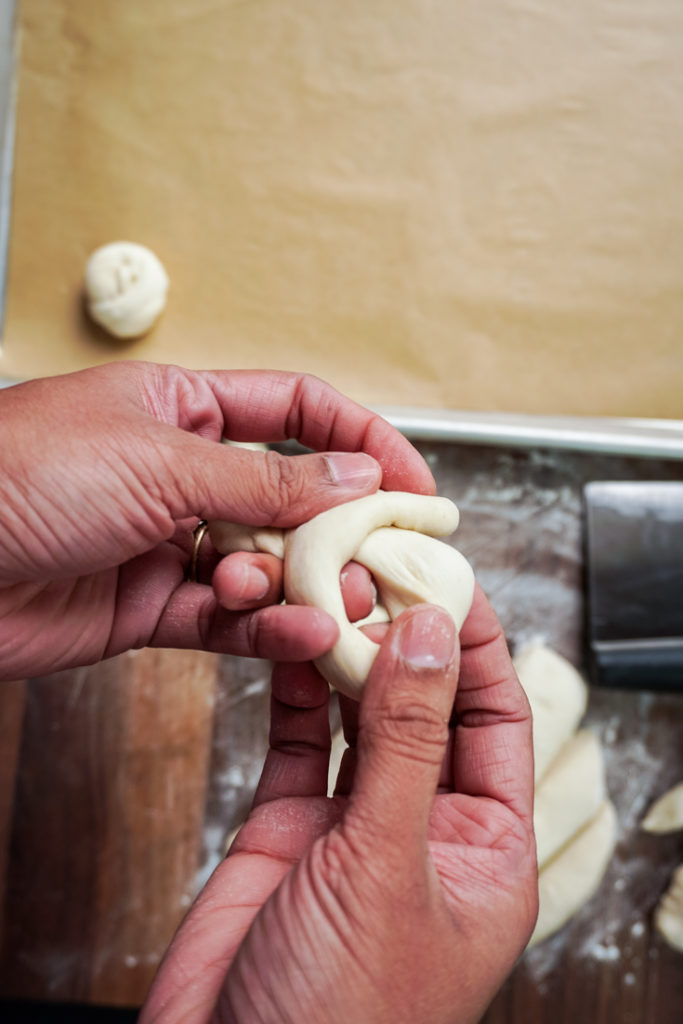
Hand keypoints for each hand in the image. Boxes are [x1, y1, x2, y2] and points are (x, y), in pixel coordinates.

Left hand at [0, 362, 432, 679]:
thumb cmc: (21, 475)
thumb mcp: (163, 461)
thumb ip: (269, 481)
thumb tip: (358, 475)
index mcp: (183, 411)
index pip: (296, 411)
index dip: (362, 440)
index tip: (415, 484)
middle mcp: (183, 475)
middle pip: (291, 500)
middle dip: (341, 535)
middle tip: (382, 566)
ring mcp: (168, 544)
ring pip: (265, 569)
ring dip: (304, 588)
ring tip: (332, 603)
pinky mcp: (150, 609)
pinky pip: (227, 621)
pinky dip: (266, 629)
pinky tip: (300, 634)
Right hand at [141, 587, 537, 1023]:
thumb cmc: (336, 1021)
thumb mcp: (385, 868)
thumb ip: (406, 745)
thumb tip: (433, 636)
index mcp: (485, 851)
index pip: (496, 716)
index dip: (474, 642)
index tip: (444, 575)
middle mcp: (423, 830)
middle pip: (426, 705)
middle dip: (406, 635)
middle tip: (377, 566)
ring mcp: (352, 826)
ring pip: (361, 714)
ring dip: (349, 653)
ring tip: (332, 587)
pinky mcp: (287, 826)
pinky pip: (299, 738)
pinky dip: (296, 687)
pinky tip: (292, 639)